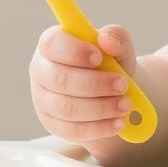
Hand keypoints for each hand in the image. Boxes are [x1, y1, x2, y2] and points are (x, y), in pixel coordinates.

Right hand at [29, 24, 138, 141]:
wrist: (113, 92)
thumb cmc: (110, 63)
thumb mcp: (119, 46)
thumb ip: (116, 37)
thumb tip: (107, 41)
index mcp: (53, 44)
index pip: (52, 44)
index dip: (74, 51)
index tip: (99, 57)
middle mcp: (42, 71)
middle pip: (60, 80)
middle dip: (95, 84)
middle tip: (122, 85)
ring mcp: (44, 100)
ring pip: (67, 108)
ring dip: (100, 108)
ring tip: (125, 104)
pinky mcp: (53, 124)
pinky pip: (73, 129)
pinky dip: (99, 128)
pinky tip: (118, 122)